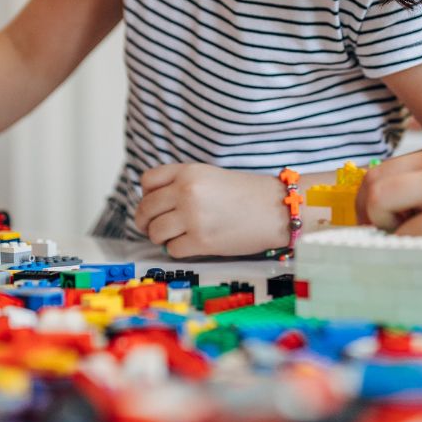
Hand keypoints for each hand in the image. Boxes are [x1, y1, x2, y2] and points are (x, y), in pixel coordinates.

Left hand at [135, 163, 287, 257]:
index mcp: (189, 172)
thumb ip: (182, 184)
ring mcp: (192, 217)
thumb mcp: (210, 175)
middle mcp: (186, 192)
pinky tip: (191, 243)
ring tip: (174, 236)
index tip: (154, 204)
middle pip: (146, 209)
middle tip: (152, 227)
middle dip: (146, 221)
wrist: (276, 209)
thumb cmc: (246, 193)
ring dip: (160, 237)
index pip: (148, 181)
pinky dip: (178, 249)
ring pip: (155, 232)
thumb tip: (154, 204)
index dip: (147, 195)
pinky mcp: (201, 241)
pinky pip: (172, 249)